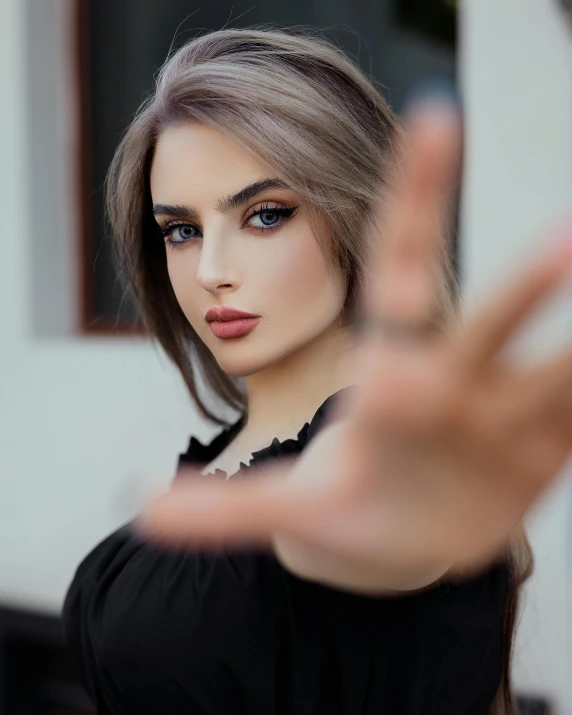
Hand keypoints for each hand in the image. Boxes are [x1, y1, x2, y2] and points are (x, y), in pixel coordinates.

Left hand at [137, 100, 571, 592]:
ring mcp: (498, 418)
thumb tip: (144, 512)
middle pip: (483, 321)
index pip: (400, 272)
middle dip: (520, 286)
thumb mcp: (288, 510)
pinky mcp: (540, 453)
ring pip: (549, 368)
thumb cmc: (344, 506)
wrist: (396, 544)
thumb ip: (224, 510)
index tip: (436, 117)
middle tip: (566, 240)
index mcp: (386, 376)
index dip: (416, 198)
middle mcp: (448, 382)